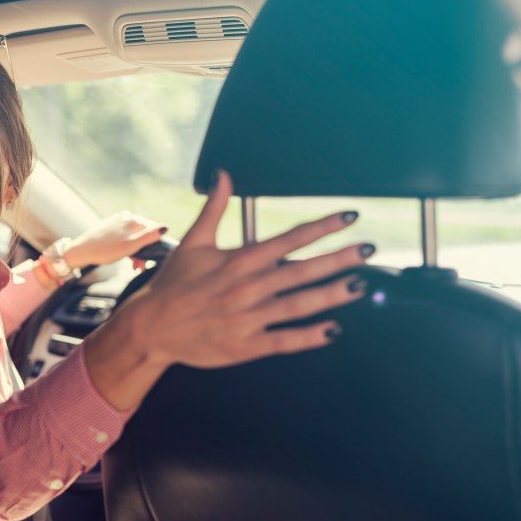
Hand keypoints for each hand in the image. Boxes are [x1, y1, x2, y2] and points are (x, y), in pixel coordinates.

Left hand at [62, 211, 166, 267]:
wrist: (81, 251)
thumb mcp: (131, 246)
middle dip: (144, 251)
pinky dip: (126, 247)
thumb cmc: (106, 250)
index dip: (155, 246)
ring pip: (133, 237)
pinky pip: (124, 237)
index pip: (154, 230)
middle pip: (143, 234)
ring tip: (133, 265)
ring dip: (136, 251)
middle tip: (139, 267)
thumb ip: (149, 237)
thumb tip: (166, 227)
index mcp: (134, 220)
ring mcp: (117, 221)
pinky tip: (123, 257)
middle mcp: (127, 217)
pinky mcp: (110, 227)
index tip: (149, 261)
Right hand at [131, 170, 371, 368]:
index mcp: (239, 260)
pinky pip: (284, 340)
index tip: (348, 217)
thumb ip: (214, 208)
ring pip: (299, 305)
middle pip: (302, 270)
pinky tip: (334, 330)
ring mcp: (249, 318)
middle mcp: (248, 288)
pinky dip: (310, 336)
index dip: (322, 226)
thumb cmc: (173, 285)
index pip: (289, 238)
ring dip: (332, 294)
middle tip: (368, 249)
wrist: (152, 327)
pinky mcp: (246, 346)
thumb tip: (223, 175)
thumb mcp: (193, 242)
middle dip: (339, 259)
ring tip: (360, 284)